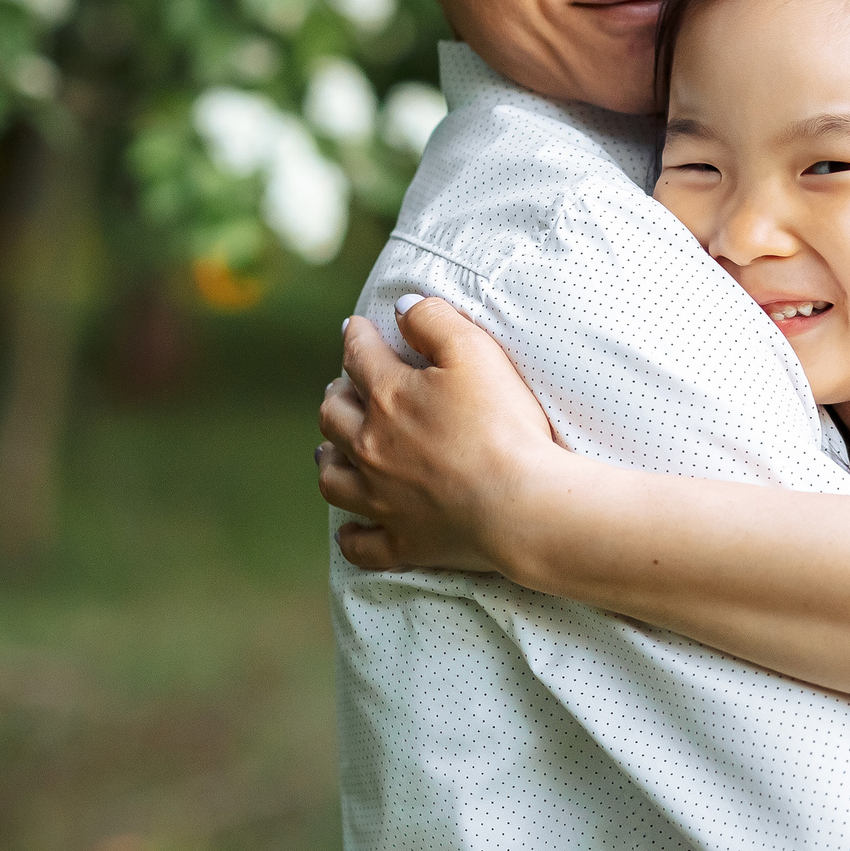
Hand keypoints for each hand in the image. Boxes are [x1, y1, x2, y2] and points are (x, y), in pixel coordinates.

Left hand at [316, 296, 568, 574]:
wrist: (520, 504)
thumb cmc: (502, 424)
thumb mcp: (475, 351)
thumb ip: (434, 320)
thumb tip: (402, 306)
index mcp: (388, 398)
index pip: (358, 356)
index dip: (355, 336)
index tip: (355, 328)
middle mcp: (370, 448)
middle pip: (332, 416)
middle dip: (335, 395)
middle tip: (343, 387)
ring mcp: (381, 499)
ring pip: (332, 478)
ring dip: (329, 459)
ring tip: (331, 450)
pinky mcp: (402, 540)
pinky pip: (360, 544)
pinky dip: (351, 535)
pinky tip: (350, 527)